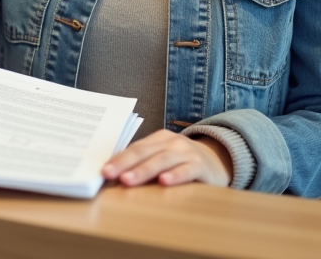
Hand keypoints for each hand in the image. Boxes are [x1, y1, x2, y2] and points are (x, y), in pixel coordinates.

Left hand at [102, 130, 232, 187]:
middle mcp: (172, 142)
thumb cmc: (182, 162)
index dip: (118, 159)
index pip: (135, 148)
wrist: (218, 161)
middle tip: (108, 174)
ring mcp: (186, 152)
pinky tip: (164, 182)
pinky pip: (186, 170)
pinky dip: (175, 175)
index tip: (103, 171)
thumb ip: (145, 162)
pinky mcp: (200, 166)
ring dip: (143, 171)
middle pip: (144, 152)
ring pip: (162, 161)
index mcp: (159, 138)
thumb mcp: (163, 157)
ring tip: (127, 180)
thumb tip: (115, 175)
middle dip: (124, 163)